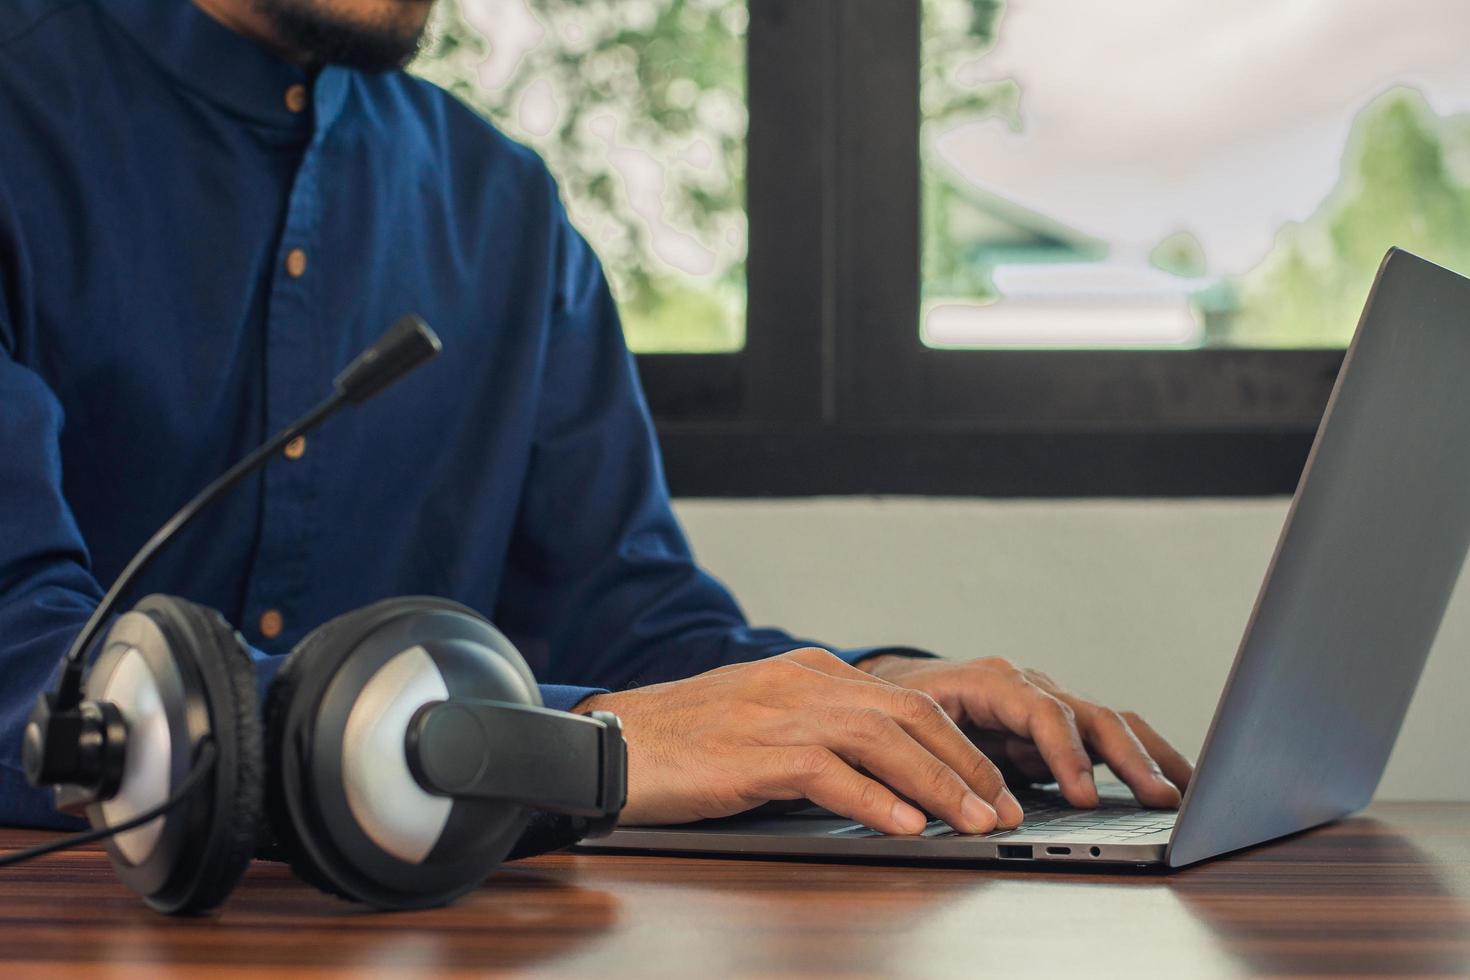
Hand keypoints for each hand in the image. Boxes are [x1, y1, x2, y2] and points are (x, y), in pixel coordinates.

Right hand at [574, 648, 1025, 834]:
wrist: (614, 742)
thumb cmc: (686, 741)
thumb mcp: (765, 720)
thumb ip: (823, 734)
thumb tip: (886, 778)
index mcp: (810, 673)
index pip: (905, 700)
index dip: (958, 742)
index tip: (991, 782)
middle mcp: (801, 684)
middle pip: (907, 714)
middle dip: (964, 762)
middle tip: (1002, 805)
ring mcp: (776, 714)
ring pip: (879, 739)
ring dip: (935, 782)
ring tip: (972, 819)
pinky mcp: (750, 752)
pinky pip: (826, 772)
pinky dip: (872, 797)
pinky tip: (903, 823)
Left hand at [858, 655, 1192, 809]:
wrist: (890, 689)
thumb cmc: (898, 707)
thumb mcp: (911, 725)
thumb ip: (945, 759)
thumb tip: (987, 807)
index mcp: (993, 681)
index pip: (1043, 712)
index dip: (1067, 754)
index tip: (1085, 796)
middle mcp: (1030, 687)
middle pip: (1092, 715)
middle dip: (1129, 758)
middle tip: (1161, 800)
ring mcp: (1048, 704)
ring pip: (1110, 723)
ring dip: (1148, 757)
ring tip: (1186, 795)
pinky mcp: (1056, 728)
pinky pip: (1107, 738)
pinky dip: (1140, 759)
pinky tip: (1170, 785)